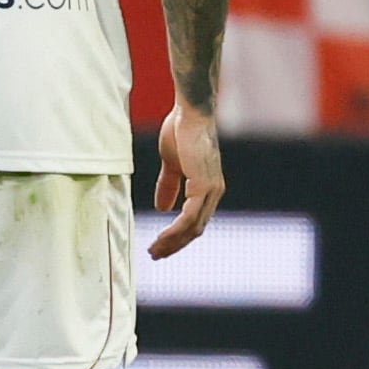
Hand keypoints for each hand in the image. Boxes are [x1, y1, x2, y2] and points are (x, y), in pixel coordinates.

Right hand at [150, 98, 224, 256]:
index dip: (178, 236)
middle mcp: (212, 193)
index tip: (160, 245)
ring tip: (155, 250)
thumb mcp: (172, 164)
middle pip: (195, 229)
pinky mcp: (202, 186)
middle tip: (155, 254)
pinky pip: (189, 216)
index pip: (195, 221)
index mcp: (207, 188)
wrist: (190, 114)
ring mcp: (209, 190)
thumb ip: (168, 185)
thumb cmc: (181, 132)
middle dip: (175, 244)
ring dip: (173, 242)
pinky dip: (176, 229)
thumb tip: (163, 209)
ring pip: (193, 227)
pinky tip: (163, 237)